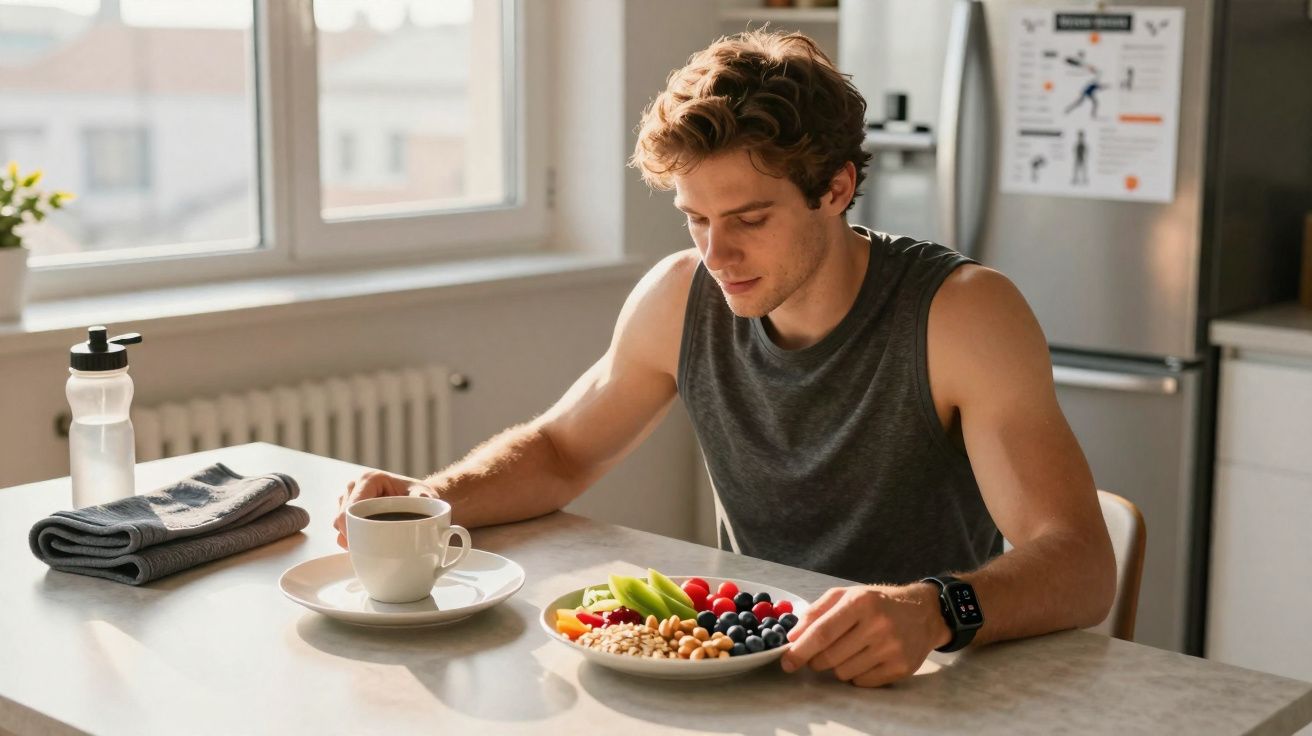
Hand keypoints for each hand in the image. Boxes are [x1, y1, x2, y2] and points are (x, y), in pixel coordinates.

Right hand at [332, 469, 430, 548]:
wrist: (418, 497)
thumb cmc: (419, 495)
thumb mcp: (424, 496)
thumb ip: (422, 498)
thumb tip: (420, 501)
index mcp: (369, 479)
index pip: (349, 509)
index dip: (352, 530)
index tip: (364, 546)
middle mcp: (355, 486)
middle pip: (340, 518)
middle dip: (352, 536)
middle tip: (371, 549)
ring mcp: (349, 497)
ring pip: (338, 523)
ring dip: (352, 537)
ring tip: (373, 542)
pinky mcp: (347, 508)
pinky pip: (341, 527)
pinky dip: (352, 537)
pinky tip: (368, 541)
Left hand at [780, 583, 948, 686]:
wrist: (924, 613)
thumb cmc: (879, 602)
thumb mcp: (847, 594)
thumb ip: (817, 612)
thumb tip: (793, 636)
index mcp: (861, 602)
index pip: (823, 632)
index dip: (801, 650)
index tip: (787, 661)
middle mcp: (878, 625)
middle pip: (830, 656)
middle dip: (815, 660)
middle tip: (818, 654)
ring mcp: (891, 648)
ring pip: (844, 672)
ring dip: (836, 667)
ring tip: (848, 651)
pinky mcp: (901, 668)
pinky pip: (862, 682)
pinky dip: (855, 674)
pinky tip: (864, 659)